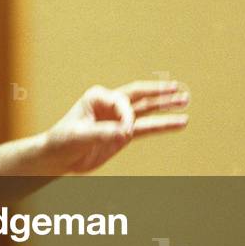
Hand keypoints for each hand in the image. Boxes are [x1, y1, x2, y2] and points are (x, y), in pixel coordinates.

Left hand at [41, 81, 189, 173]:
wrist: (58, 157)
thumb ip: (102, 133)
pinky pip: (147, 128)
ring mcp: (118, 118)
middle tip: (179, 88)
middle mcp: (110, 104)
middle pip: (140, 95)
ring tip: (186, 101)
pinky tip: (179, 122)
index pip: (122, 102)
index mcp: (97, 97)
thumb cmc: (62, 141)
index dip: (127, 117)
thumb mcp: (78, 136)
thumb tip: (125, 132)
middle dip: (159, 92)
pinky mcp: (123, 133)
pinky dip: (163, 125)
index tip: (124, 132)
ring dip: (166, 106)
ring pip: (147, 110)